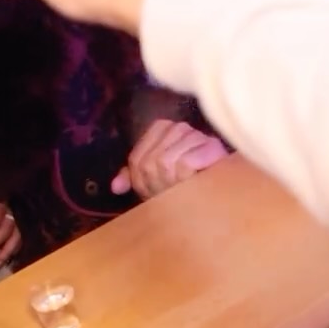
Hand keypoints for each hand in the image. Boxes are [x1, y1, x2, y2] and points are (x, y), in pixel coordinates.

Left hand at [112, 120, 227, 198]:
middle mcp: (180, 127)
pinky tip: (196, 181)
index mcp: (162, 129)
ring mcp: (196, 135)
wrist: (210, 200)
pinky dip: (187, 177)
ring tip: (185, 187)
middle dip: (160, 181)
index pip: (138, 156)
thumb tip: (115, 187)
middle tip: (174, 189)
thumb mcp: (150, 180)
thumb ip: (132, 176)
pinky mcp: (213, 146)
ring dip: (174, 181)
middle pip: (154, 159)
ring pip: (168, 161)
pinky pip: (185, 163)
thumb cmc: (178, 187)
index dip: (145, 176)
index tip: (158, 186)